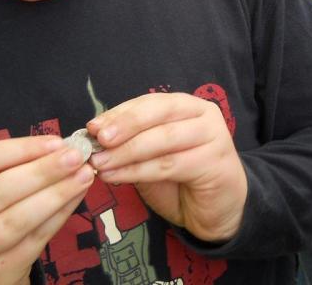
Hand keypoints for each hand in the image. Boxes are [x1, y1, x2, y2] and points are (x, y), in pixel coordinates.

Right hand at [0, 136, 93, 284]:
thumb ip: (14, 167)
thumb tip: (61, 147)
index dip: (23, 149)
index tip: (57, 142)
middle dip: (43, 171)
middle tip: (76, 156)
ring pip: (17, 220)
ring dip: (56, 195)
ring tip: (84, 176)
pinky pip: (35, 238)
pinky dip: (60, 215)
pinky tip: (78, 196)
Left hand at [87, 93, 246, 242]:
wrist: (219, 209)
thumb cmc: (183, 180)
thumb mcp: (153, 158)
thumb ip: (132, 145)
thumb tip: (94, 139)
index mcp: (188, 106)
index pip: (151, 102)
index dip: (121, 112)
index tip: (92, 126)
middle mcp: (204, 115)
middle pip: (160, 112)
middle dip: (126, 124)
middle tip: (98, 139)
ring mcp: (213, 136)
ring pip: (164, 138)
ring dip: (127, 151)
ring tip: (100, 164)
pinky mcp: (214, 162)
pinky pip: (170, 164)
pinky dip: (138, 170)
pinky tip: (116, 177)